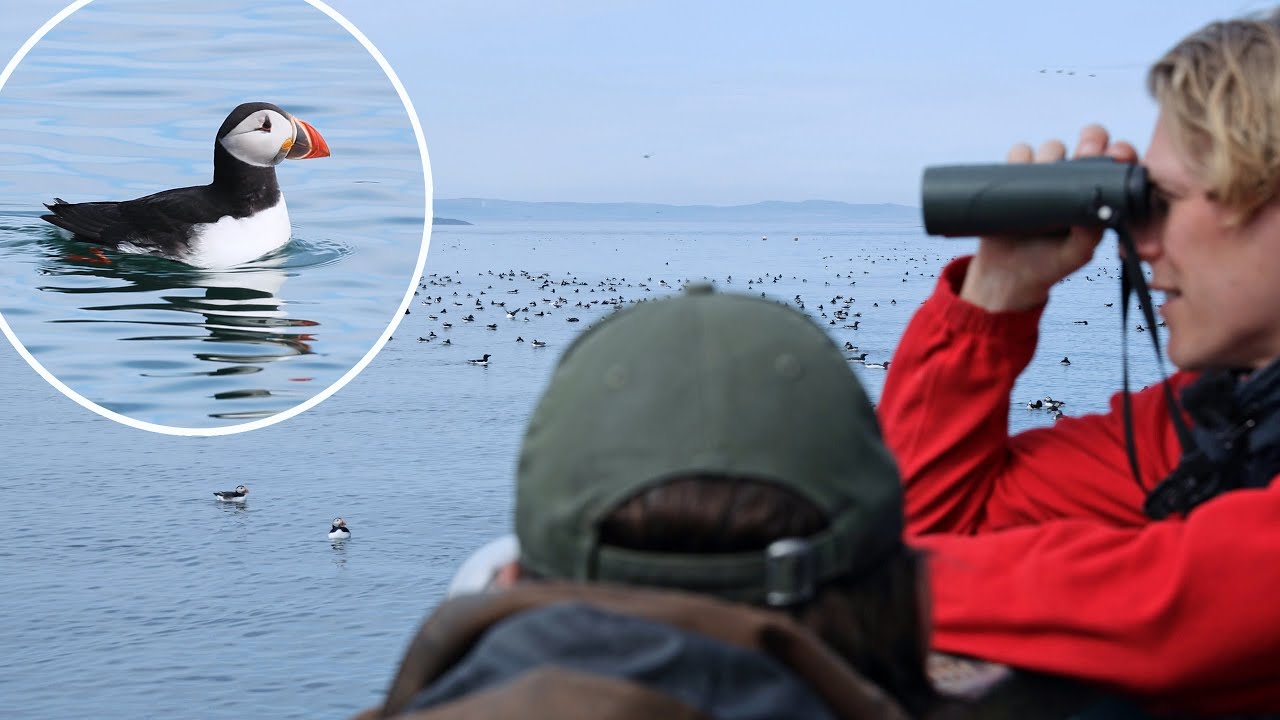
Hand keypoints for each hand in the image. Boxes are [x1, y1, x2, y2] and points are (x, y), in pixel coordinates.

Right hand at [960, 125, 1138, 310]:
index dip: (1120, 153)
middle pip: (1087, 144)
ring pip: (1052, 147)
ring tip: (1044, 173)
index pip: (1115, 164)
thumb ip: (1090, 235)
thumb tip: (1097, 210)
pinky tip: (1020, 171)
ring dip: (1051, 153)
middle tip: (1086, 153)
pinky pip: (1018, 155)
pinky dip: (1019, 157)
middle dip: (1091, 141)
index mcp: (1097, 195)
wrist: (1006, 275)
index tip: (1119, 155)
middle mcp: (1073, 181)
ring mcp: (1044, 178)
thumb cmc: (1048, 266)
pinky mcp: (1015, 178)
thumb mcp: (1075, 255)